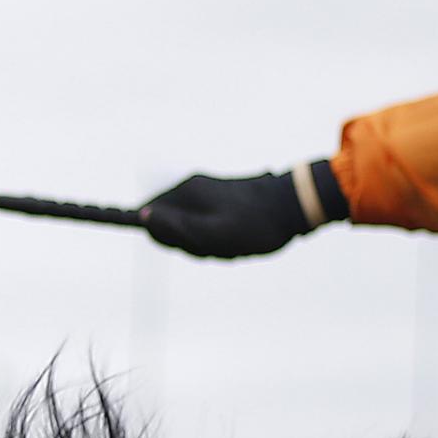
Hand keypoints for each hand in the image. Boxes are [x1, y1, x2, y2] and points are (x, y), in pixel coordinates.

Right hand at [143, 169, 313, 258]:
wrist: (294, 205)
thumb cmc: (255, 225)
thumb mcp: (213, 234)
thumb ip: (178, 228)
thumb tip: (142, 215)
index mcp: (187, 192)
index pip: (149, 213)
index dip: (159, 234)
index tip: (154, 231)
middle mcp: (192, 189)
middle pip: (170, 226)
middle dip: (188, 245)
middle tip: (216, 248)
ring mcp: (205, 196)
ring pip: (188, 232)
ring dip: (206, 246)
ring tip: (232, 245)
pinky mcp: (218, 203)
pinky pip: (203, 230)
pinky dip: (216, 242)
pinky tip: (237, 243)